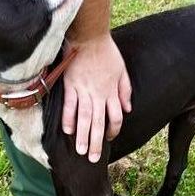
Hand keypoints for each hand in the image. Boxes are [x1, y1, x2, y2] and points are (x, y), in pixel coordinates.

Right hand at [62, 34, 131, 162]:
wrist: (89, 37)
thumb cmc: (107, 52)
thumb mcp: (122, 70)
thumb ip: (125, 90)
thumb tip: (127, 108)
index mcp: (112, 91)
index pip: (115, 117)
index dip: (113, 130)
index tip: (109, 138)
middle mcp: (99, 94)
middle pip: (98, 123)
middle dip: (96, 142)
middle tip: (92, 158)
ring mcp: (83, 91)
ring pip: (84, 118)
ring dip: (82, 136)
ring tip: (80, 151)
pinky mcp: (70, 85)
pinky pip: (70, 105)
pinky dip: (68, 118)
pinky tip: (67, 131)